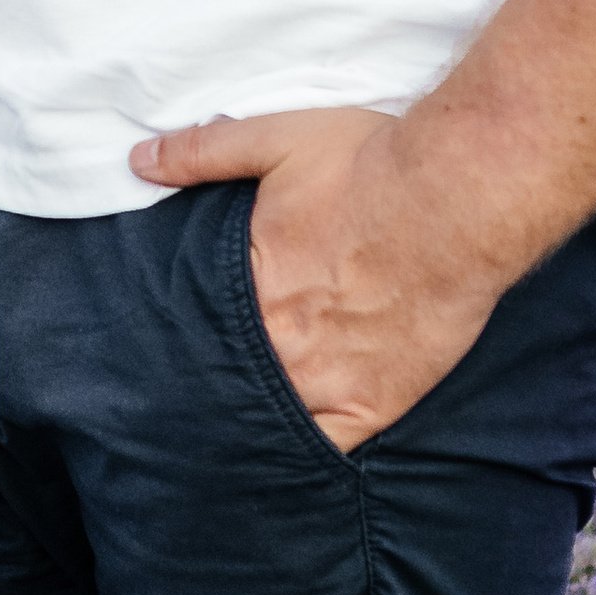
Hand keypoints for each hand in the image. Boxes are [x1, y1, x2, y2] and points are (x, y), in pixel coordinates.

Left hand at [130, 106, 505, 453]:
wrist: (457, 198)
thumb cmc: (370, 166)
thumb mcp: (275, 141)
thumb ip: (204, 153)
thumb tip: (138, 162)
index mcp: (246, 286)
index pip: (193, 328)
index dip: (184, 335)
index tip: (166, 345)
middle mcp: (278, 343)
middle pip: (226, 378)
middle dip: (213, 379)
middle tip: (187, 396)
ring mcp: (326, 381)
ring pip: (268, 418)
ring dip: (252, 417)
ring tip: (232, 425)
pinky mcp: (375, 403)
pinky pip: (327, 447)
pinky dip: (305, 449)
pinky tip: (287, 453)